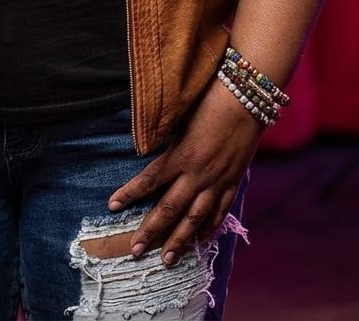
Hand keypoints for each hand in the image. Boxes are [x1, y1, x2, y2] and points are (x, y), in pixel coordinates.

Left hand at [108, 78, 260, 263]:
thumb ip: (163, 133)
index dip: (129, 194)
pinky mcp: (234, 182)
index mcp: (180, 154)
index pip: (148, 180)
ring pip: (195, 218)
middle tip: (135, 250)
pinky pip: (220, 211)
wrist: (247, 98)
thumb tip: (143, 141)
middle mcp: (197, 173)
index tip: (111, 206)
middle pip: (170, 209)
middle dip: (151, 231)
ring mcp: (217, 181)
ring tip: (167, 259)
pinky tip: (200, 240)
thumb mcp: (181, 114)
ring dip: (180, 240)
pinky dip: (209, 228)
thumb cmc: (209, 98)